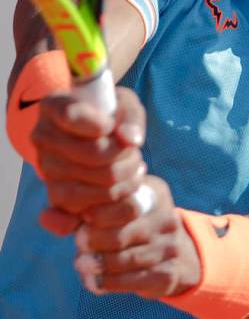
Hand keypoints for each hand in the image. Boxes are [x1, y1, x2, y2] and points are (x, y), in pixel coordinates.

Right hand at [34, 87, 146, 234]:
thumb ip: (131, 117)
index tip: (111, 125)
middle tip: (136, 154)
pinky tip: (124, 196)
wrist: (99, 134)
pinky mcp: (55, 196)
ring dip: (121, 184)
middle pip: (91, 155)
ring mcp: (47, 170)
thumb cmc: (111, 113)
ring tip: (136, 171)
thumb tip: (130, 139)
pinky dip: (106, 210)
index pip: (70, 114)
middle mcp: (43, 138)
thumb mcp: (124, 104)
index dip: (97, 124)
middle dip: (124, 157)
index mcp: (54, 106)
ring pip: (84, 189)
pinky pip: (75, 214)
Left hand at [74, 175, 200, 298]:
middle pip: (123, 233)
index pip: (124, 202)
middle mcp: (166, 219)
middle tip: (80, 245)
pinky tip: (94, 281)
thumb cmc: (129, 226)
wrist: (173, 256)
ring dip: (99, 264)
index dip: (98, 214)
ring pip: (126, 259)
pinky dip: (109, 282)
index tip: (83, 220)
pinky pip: (133, 281)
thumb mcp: (112, 210)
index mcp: (153, 194)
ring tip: (82, 264)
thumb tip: (44, 217)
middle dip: (95, 241)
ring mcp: (170, 248)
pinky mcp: (167, 274)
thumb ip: (77, 211)